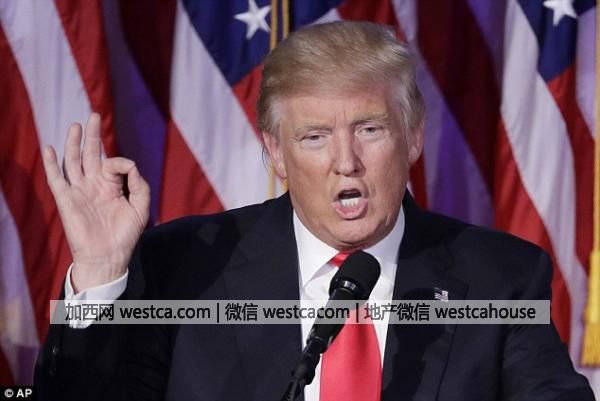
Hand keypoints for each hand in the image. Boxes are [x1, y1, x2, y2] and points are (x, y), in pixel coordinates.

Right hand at [42, 113, 149, 292]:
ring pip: (74, 162)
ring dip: (74, 143)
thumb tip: (129, 165)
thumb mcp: (141, 208)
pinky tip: (49, 148)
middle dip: (92, 136)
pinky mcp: (66, 200)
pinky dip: (51, 164)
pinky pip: (56, 179)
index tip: (126, 169)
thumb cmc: (125, 235)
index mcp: (112, 187)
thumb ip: (140, 185)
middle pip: (91, 155)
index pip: (113, 163)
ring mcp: (79, 191)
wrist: (108, 257)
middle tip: (94, 115)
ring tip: (76, 125)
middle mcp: (94, 186)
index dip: (120, 161)